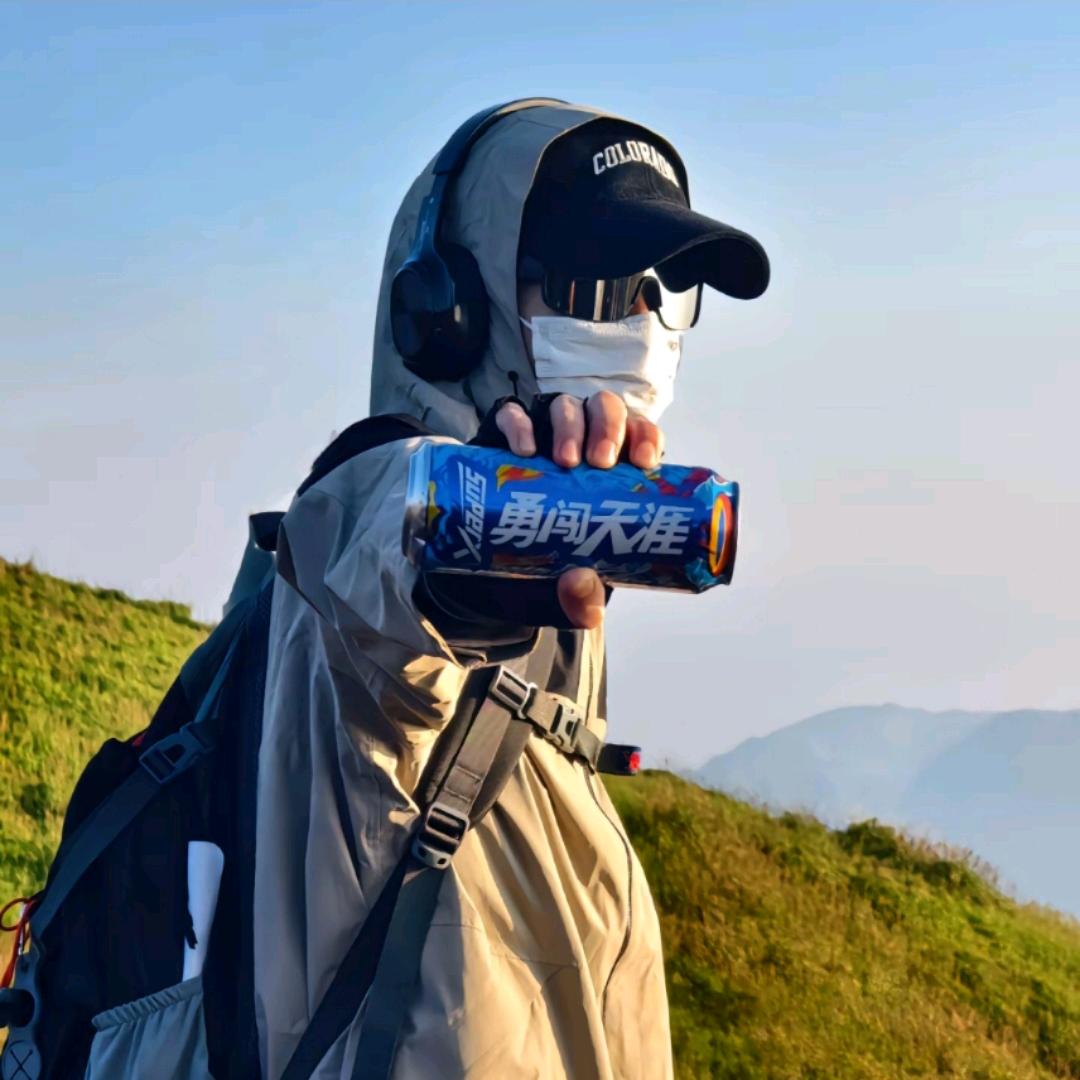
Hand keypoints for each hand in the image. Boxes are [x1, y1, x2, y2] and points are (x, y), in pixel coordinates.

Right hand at [493, 391, 665, 628]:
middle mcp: (581, 443)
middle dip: (607, 427)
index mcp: (610, 470)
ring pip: (564, 405)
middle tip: (599, 462)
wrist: (484, 567)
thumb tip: (583, 591)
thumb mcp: (565, 589)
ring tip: (563, 460)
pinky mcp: (502, 437)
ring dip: (569, 425)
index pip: (640, 435)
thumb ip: (580, 598)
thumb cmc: (542, 568)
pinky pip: (512, 414)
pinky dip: (519, 425)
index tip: (644, 463)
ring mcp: (541, 435)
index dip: (646, 438)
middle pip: (605, 409)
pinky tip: (522, 450)